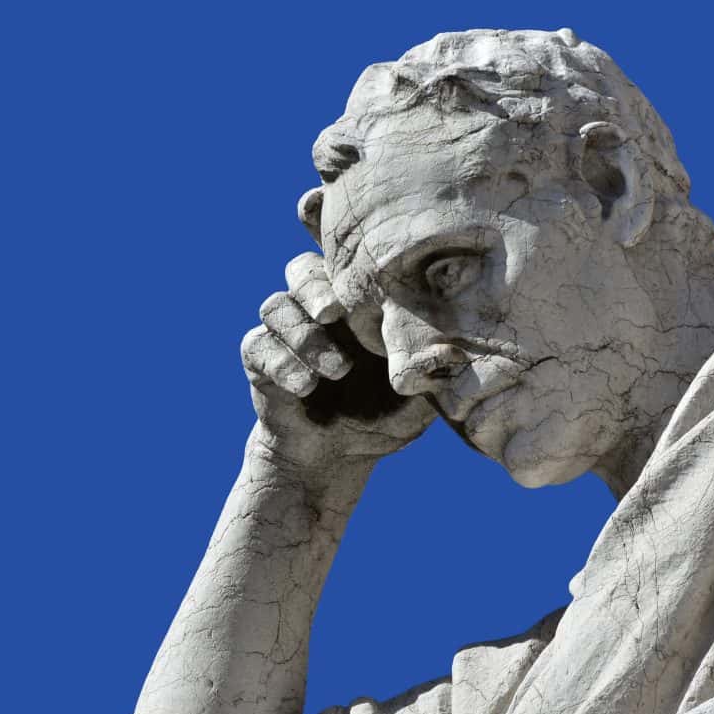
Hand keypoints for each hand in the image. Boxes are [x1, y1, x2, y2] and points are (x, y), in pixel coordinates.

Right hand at [241, 252, 435, 470]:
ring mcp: (285, 334)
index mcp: (355, 305)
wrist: (337, 457)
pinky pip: (256, 346)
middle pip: (301, 270)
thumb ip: (431, 369)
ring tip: (336, 371)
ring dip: (304, 336)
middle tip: (331, 313)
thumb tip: (456, 349)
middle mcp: (315, 311)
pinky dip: (282, 363)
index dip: (343, 256)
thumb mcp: (418, 395)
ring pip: (275, 306)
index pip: (343, 261)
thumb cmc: (384, 416)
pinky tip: (305, 387)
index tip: (353, 264)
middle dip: (314, 287)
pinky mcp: (260, 361)